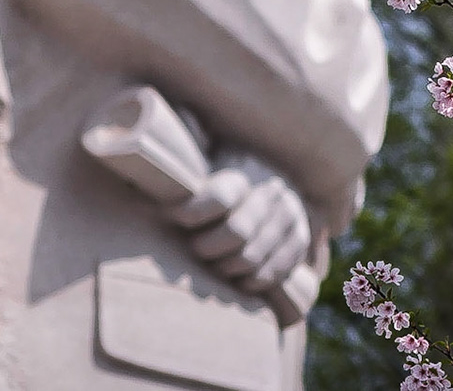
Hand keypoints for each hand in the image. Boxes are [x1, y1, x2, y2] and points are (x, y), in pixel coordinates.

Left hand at [166, 155, 313, 294]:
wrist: (254, 201)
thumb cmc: (208, 195)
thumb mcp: (194, 178)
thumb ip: (177, 179)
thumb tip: (153, 173)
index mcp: (242, 171)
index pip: (221, 197)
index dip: (194, 213)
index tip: (177, 218)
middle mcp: (271, 190)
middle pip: (238, 232)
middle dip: (210, 247)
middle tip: (197, 249)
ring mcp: (290, 216)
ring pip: (253, 256)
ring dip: (228, 267)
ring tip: (216, 264)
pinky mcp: (299, 241)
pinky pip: (275, 272)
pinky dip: (252, 281)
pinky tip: (239, 278)